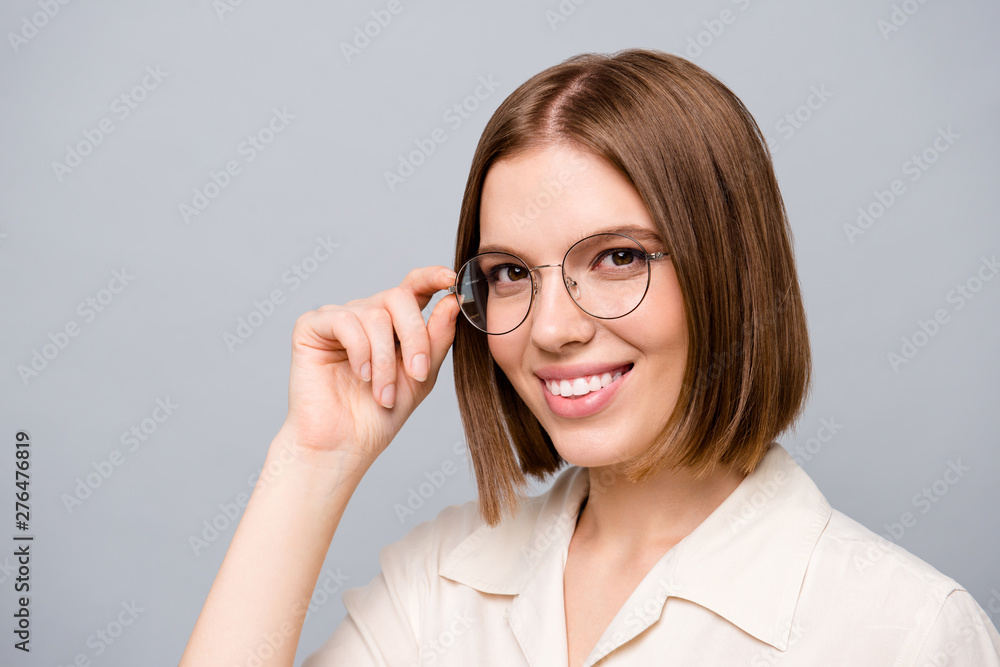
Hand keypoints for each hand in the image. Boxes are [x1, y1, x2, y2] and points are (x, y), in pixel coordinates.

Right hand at [278, 265, 459, 468]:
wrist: (344, 445)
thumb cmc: (380, 414)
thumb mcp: (421, 375)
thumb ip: (437, 338)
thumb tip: (451, 301)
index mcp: (394, 323)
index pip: (413, 287)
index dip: (431, 277)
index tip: (450, 278)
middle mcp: (366, 314)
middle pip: (398, 297)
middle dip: (414, 337)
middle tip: (417, 375)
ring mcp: (338, 318)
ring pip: (375, 316)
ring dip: (386, 361)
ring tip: (383, 394)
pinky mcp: (311, 327)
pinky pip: (345, 321)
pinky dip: (360, 352)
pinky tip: (360, 375)